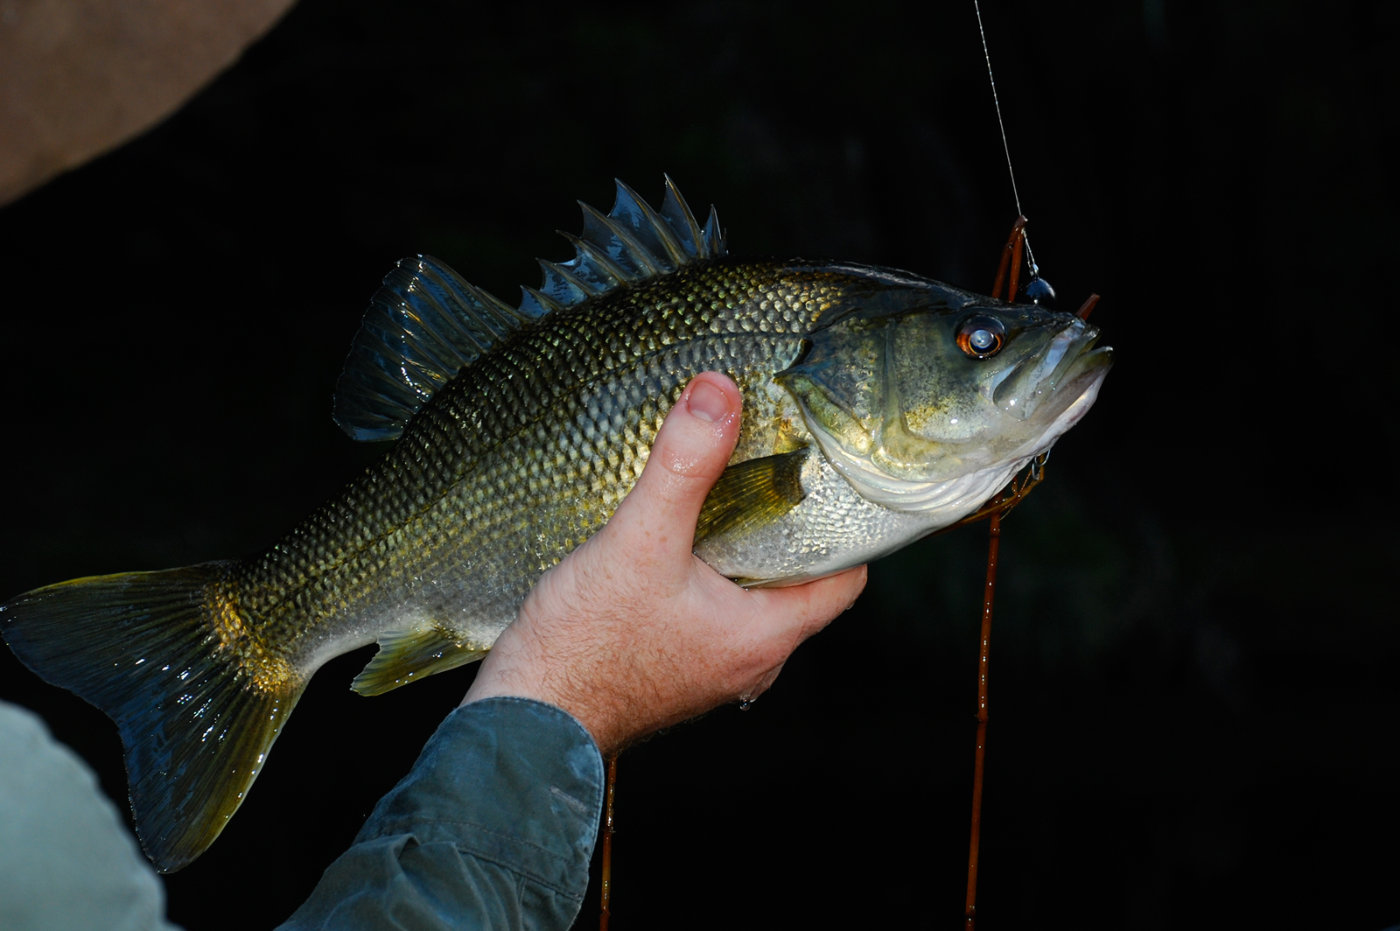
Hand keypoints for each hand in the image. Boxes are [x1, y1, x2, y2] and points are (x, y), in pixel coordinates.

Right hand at [462, 372, 867, 753]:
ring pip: (750, 597)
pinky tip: (669, 541)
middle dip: (784, 526)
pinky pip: (710, 612)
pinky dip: (702, 574)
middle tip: (767, 466)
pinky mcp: (673, 666)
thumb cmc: (585, 649)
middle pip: (797, 582)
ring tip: (716, 493)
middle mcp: (751, 660)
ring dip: (738, 550)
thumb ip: (683, 466)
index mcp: (766, 637)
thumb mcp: (639, 542)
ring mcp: (711, 668)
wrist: (525, 722)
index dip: (845, 523)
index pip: (846, 577)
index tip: (827, 475)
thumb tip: (718, 394)